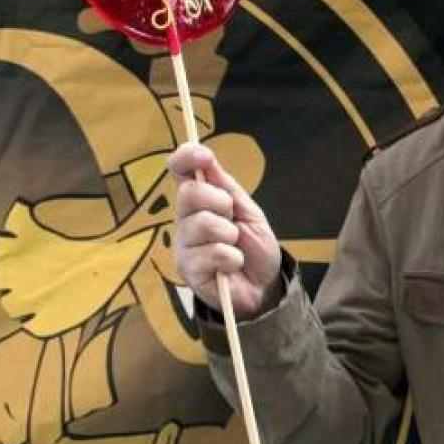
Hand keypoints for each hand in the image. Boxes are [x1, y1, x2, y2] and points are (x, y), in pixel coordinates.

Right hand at [168, 142, 282, 316]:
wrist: (263, 287)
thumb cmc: (253, 248)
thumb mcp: (247, 211)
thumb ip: (226, 186)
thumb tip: (206, 156)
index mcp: (199, 201)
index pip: (180, 171)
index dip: (186, 158)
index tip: (204, 156)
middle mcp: (185, 219)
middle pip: (189, 193)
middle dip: (220, 202)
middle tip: (232, 219)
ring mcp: (184, 244)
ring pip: (203, 223)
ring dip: (229, 235)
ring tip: (234, 246)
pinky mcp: (187, 270)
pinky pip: (212, 253)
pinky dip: (232, 258)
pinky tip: (231, 266)